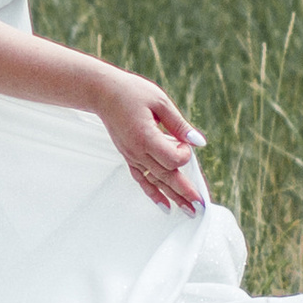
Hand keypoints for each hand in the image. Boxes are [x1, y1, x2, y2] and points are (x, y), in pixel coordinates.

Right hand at [94, 72, 205, 214]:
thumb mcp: (160, 101)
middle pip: (166, 176)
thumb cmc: (131, 92)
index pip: (172, 158)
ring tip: (187, 210)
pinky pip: (140, 178)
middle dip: (185, 191)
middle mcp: (137, 151)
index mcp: (146, 137)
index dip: (184, 153)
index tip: (184, 141)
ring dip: (172, 196)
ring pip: (155, 181)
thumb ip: (180, 125)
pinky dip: (152, 192)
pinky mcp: (128, 155)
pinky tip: (163, 204)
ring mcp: (131, 155)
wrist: (102, 92)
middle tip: (200, 206)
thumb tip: (199, 142)